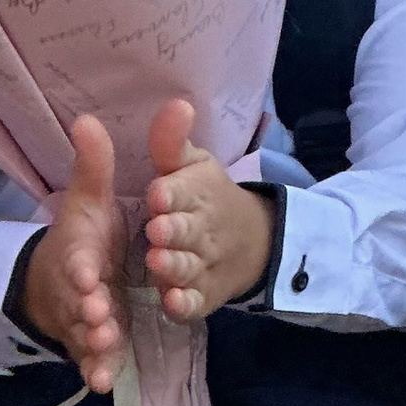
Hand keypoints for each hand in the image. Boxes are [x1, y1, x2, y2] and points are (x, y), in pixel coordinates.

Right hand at [20, 113, 132, 392]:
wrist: (60, 278)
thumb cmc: (81, 237)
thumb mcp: (88, 201)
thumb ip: (93, 166)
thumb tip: (87, 118)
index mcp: (78, 253)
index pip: (76, 259)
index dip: (80, 268)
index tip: (88, 274)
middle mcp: (76, 290)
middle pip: (79, 302)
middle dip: (88, 309)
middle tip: (102, 314)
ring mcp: (81, 320)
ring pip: (84, 333)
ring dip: (93, 341)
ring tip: (107, 344)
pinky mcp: (88, 343)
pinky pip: (89, 359)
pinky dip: (93, 370)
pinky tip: (102, 382)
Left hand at [142, 95, 276, 321]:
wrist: (248, 241)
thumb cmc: (202, 198)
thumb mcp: (189, 166)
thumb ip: (172, 142)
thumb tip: (178, 102)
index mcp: (195, 193)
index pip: (184, 191)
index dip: (172, 193)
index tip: (157, 192)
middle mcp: (200, 230)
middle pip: (188, 230)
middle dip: (174, 230)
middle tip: (156, 228)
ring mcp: (202, 265)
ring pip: (189, 267)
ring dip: (175, 266)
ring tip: (157, 262)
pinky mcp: (201, 295)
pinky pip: (194, 302)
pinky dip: (185, 303)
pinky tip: (173, 302)